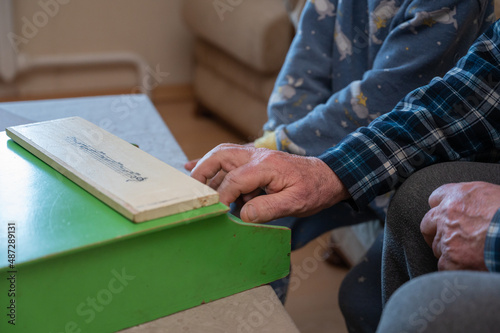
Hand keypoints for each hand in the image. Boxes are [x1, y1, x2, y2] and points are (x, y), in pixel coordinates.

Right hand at [191, 144, 349, 222]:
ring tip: (192, 186)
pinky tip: (192, 166)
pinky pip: (228, 158)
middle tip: (191, 192)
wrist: (326, 177)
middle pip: (220, 157)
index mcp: (266, 166)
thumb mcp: (295, 203)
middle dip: (202, 172)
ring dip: (206, 169)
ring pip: (222, 156)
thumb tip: (243, 215)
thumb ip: (268, 208)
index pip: (234, 180)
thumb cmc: (313, 190)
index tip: (217, 213)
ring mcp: (255, 156)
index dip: (222, 198)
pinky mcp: (254, 161)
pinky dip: (211, 164)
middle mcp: (257, 156)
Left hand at [420, 181, 499, 270]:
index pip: (436, 197)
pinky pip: (444, 266)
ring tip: (465, 254)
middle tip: (445, 237)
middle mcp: (447, 215)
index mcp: (458, 196)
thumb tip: (477, 208)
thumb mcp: (496, 195)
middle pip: (428, 223)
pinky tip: (467, 268)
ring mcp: (447, 238)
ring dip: (447, 251)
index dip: (440, 207)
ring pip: (436, 246)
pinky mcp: (452, 259)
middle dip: (434, 230)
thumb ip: (478, 200)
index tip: (444, 213)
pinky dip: (454, 269)